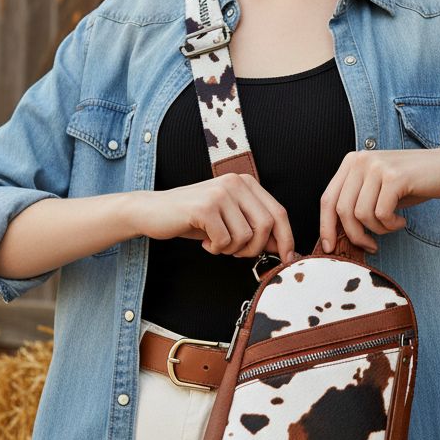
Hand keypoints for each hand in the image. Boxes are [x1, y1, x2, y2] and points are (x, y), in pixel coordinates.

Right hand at [130, 174, 295, 263]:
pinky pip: (224, 241)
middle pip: (266, 225)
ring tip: (215, 242)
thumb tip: (284, 247)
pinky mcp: (205, 207)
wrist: (153, 211)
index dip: (286, 238)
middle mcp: (236, 182)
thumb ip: (256, 228)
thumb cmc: (193, 218)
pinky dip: (215, 249)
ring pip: (246, 236)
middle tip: (236, 252)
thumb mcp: (229, 220)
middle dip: (255, 249)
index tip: (287, 258)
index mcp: (246, 182)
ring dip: (231, 249)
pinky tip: (204, 241)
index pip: (278, 212)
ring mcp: (220, 193)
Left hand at [318, 147, 439, 252]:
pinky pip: (381, 214)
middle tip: (370, 246)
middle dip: (354, 235)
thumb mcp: (378, 189)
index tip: (330, 247)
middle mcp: (360, 160)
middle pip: (341, 209)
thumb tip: (334, 234)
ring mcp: (377, 166)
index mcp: (351, 162)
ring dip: (377, 230)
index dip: (325, 227)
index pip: (327, 199)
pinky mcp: (394, 177)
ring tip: (392, 226)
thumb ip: (356, 202)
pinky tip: (402, 221)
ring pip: (361, 214)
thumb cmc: (413, 183)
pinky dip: (390, 225)